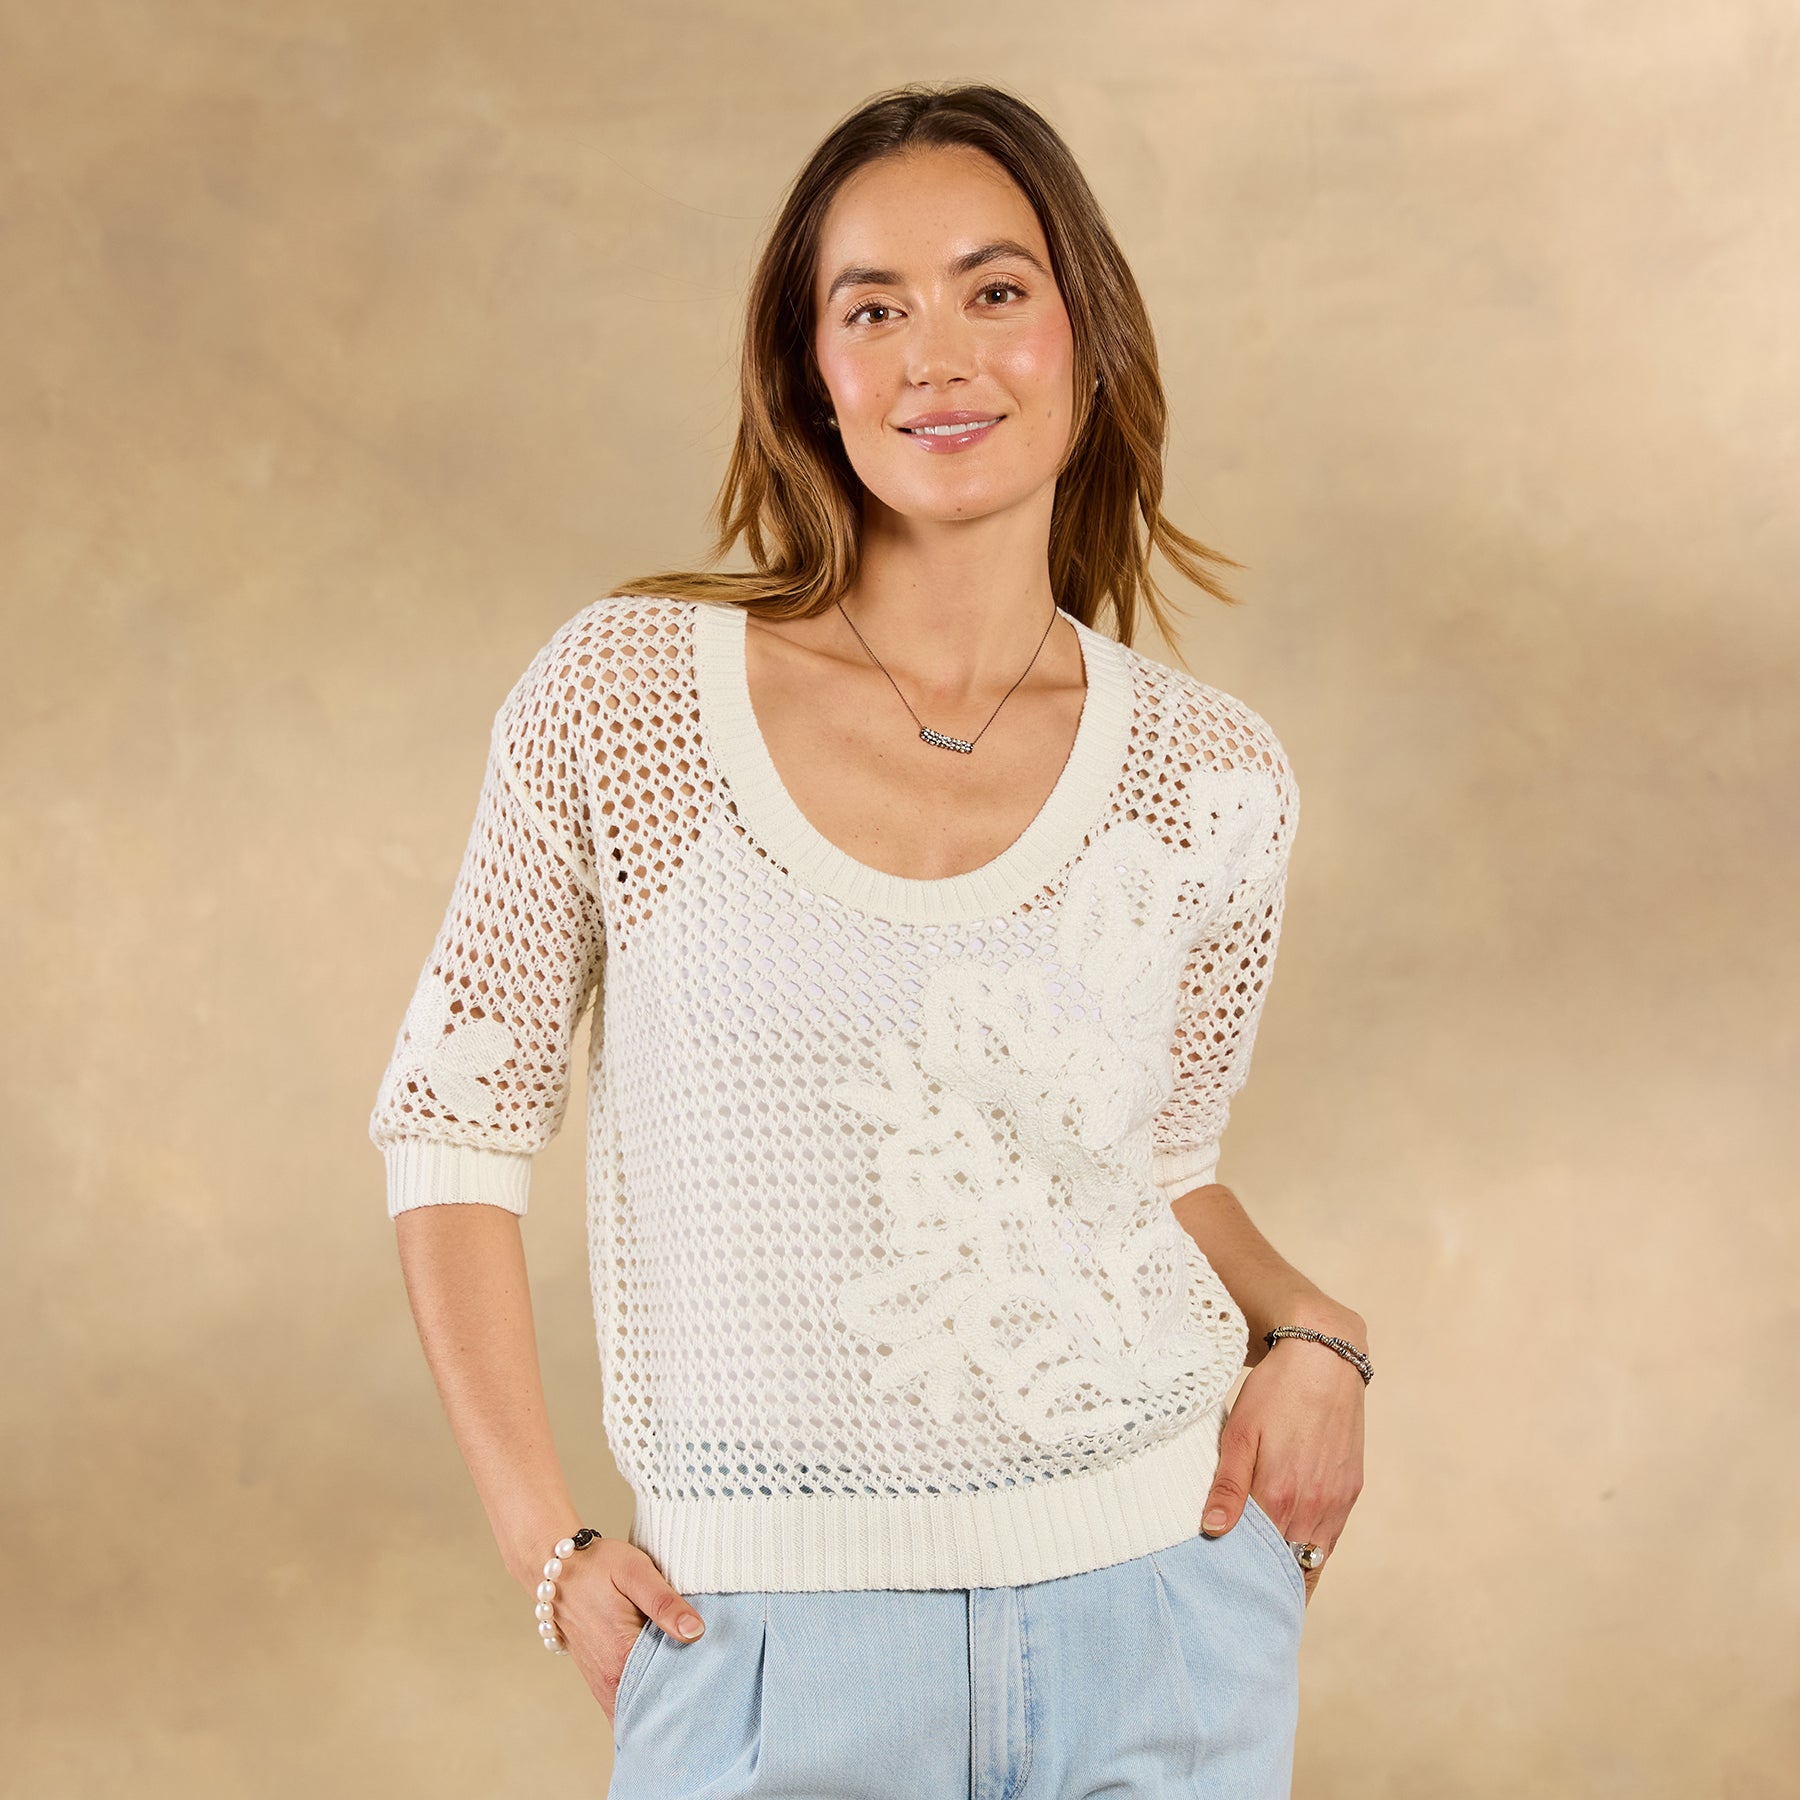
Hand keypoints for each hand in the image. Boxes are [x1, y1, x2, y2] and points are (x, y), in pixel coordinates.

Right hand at [532, 1538, 707, 1720]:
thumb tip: (696, 1632)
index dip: (693, 1693)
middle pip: (653, 1709)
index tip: (716, 1685)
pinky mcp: (598, 1680)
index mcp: (622, 1657)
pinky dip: (645, 1703)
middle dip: (681, 1707)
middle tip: (710, 1694)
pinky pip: (625, 1705)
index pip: (666, 1693)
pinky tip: (666, 1688)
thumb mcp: (635, 1572)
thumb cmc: (598, 1566)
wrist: (555, 1569)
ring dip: (662, 1706)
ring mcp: (602, 1684)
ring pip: (638, 1712)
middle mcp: (609, 1680)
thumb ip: (665, 1603)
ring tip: (692, 1692)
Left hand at [1199, 1317, 1366, 1605]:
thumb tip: (1213, 1532)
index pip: (1265, 1563)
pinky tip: (1294, 1552)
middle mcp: (1315, 1506)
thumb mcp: (1239, 1432)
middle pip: (1294, 1568)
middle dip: (1272, 1590)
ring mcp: (1337, 1500)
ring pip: (1316, 1555)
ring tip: (1268, 1592)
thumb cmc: (1274, 1393)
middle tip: (1248, 1610)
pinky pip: (1330, 1534)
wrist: (1325, 1357)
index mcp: (1282, 1496)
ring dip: (1295, 1574)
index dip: (1251, 1587)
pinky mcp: (1350, 1489)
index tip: (1234, 1611)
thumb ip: (1227, 1485)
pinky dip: (1313, 1549)